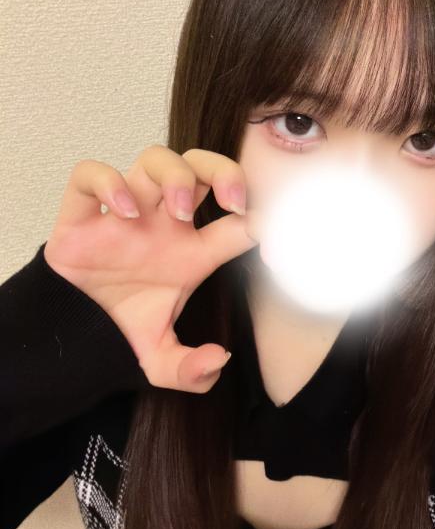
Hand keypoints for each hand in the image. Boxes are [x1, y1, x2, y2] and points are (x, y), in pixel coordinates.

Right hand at [43, 144, 257, 392]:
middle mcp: (164, 224)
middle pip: (201, 168)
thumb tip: (217, 359)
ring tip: (179, 210)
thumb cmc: (121, 328)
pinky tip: (122, 211)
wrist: (71, 333)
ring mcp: (125, 214)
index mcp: (192, 252)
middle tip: (234, 200)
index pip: (236, 222)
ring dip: (174, 175)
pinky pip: (89, 174)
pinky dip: (107, 182)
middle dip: (224, 171)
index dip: (259, 217)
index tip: (269, 233)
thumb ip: (190, 370)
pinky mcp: (80, 216)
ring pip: (153, 159)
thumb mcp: (160, 361)